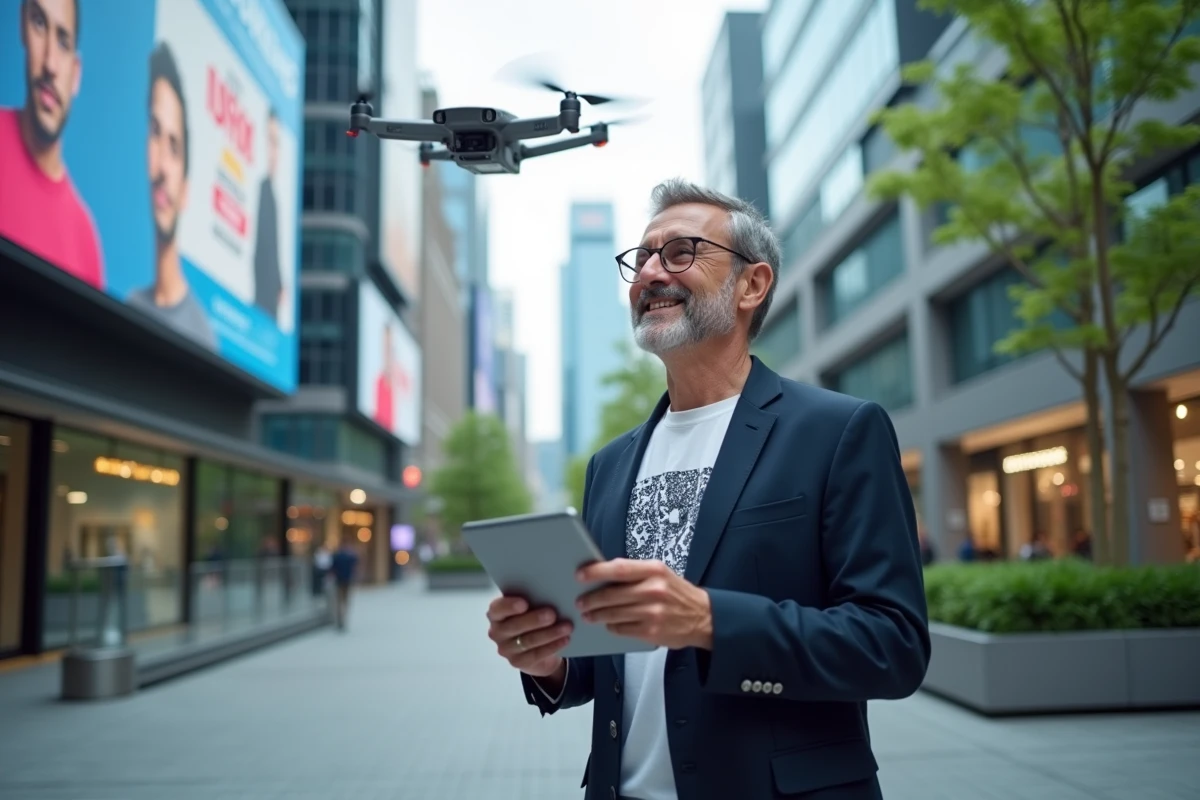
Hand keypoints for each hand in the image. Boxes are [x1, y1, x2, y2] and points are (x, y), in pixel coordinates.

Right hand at [486, 595, 573, 677]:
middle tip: (553, 614)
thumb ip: (533, 598)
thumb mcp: (530, 606)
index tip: (524, 603)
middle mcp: (496, 632)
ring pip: (528, 641)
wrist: (536, 645)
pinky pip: (536, 654)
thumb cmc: (532, 616)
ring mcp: (506, 649)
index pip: (497, 608)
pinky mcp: (517, 662)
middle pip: (515, 626)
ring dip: (549, 633)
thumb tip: (551, 591)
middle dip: (535, 620)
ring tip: (567, 626)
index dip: (509, 606)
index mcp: (496, 613)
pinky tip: (565, 639)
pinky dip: (553, 646)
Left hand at [575, 559, 712, 649]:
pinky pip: (621, 629)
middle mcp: (653, 590)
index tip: (580, 574)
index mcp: (654, 570)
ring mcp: (652, 612)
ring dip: (597, 615)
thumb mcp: (661, 574)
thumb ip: (636, 573)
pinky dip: (612, 627)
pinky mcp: (651, 632)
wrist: (704, 617)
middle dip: (591, 599)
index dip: (596, 571)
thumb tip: (603, 575)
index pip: (619, 568)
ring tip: (588, 614)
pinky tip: (609, 624)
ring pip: (613, 614)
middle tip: (580, 601)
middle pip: (612, 594)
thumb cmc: (677, 593)